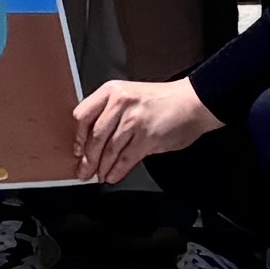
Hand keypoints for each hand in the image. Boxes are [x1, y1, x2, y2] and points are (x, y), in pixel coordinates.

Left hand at [69, 77, 220, 187]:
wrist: (192, 102)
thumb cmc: (162, 101)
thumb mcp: (130, 96)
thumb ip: (110, 112)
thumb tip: (92, 140)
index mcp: (111, 91)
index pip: (82, 115)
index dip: (78, 137)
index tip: (77, 151)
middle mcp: (120, 103)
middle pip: (94, 137)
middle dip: (87, 159)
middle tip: (83, 171)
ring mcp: (133, 120)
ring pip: (109, 150)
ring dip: (102, 167)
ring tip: (99, 176)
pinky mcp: (147, 137)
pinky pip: (126, 159)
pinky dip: (118, 170)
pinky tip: (113, 176)